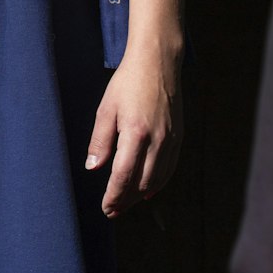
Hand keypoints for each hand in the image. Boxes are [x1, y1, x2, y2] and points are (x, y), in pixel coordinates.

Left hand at [85, 45, 183, 217]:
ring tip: (126, 203)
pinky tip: (147, 190)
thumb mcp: (106, 108)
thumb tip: (93, 168)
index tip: (106, 208)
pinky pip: (169, 169)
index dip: (114, 196)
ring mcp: (171, 140)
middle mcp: (157, 140)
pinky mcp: (179, 138)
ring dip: (141, 195)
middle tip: (112, 210)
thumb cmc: (128, 82)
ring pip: (157, 180)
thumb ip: (100, 140)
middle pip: (142, 183)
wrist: (158, 62)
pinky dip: (158, 183)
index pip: (123, 175)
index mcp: (136, 133)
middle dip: (126, 200)